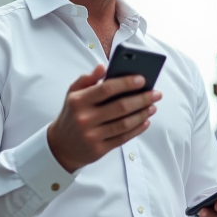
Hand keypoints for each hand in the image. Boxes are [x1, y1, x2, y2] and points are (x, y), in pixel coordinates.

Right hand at [46, 65, 161, 173]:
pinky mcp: (99, 149)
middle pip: (120, 107)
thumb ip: (87, 79)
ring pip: (124, 123)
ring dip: (142, 114)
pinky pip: (123, 138)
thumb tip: (102, 66)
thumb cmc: (71, 115)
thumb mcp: (72, 94)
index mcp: (79, 101)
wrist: (61, 146)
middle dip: (142, 99)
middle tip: (156, 93)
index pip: (107, 89)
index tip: (142, 79)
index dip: (126, 83)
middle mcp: (85, 118)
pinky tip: (145, 121)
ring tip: (152, 106)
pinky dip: (137, 129)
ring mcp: (92, 135)